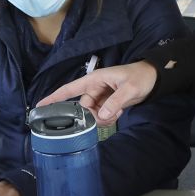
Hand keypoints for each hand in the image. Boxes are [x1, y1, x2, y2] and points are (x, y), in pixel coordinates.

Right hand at [36, 60, 157, 124]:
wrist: (155, 79)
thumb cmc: (141, 77)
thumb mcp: (130, 88)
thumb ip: (115, 102)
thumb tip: (101, 116)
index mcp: (95, 79)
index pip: (70, 89)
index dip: (54, 97)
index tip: (39, 106)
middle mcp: (95, 88)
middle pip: (83, 107)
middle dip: (92, 115)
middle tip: (109, 115)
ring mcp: (101, 96)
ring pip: (92, 113)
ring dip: (102, 118)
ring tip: (117, 112)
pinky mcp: (108, 103)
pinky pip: (101, 115)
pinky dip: (108, 118)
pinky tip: (119, 112)